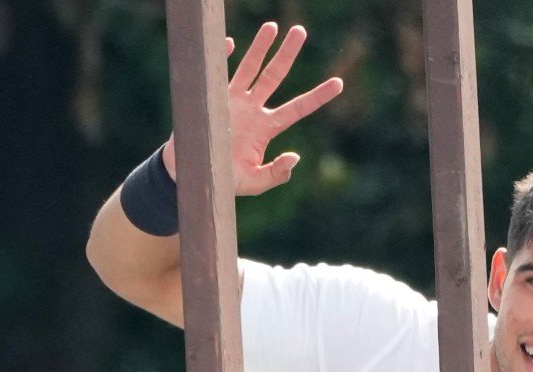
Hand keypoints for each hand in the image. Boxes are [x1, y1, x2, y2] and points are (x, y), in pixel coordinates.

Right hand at [161, 23, 342, 196]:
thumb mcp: (253, 184)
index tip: (339, 84)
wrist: (192, 175)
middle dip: (287, 54)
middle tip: (300, 31)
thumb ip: (275, 174)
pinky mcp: (211, 100)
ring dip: (260, 48)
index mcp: (266, 127)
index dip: (317, 96)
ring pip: (249, 68)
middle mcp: (252, 109)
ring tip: (272, 26)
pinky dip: (222, 59)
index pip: (297, 109)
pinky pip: (218, 74)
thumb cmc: (224, 181)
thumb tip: (295, 157)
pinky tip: (228, 43)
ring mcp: (232, 102)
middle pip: (274, 76)